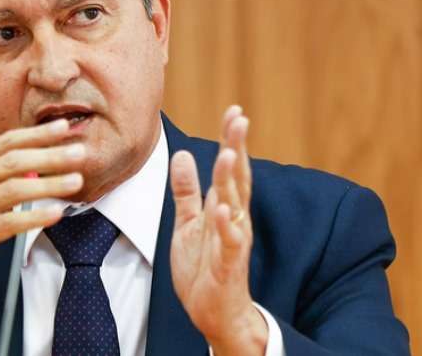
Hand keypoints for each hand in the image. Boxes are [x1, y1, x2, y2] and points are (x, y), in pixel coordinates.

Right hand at [0, 106, 84, 318]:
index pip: (5, 143)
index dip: (36, 134)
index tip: (64, 126)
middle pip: (12, 162)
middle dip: (49, 155)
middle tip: (80, 152)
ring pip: (13, 190)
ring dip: (49, 185)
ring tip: (76, 181)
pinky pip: (9, 223)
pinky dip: (34, 217)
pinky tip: (56, 213)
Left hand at [169, 106, 267, 354]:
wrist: (214, 312)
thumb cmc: (204, 267)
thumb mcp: (188, 222)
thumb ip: (186, 191)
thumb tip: (182, 154)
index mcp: (224, 207)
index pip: (230, 167)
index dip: (231, 139)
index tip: (234, 110)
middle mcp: (233, 219)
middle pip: (237, 177)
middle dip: (237, 147)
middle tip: (239, 117)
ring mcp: (232, 241)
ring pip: (234, 205)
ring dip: (231, 179)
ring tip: (228, 152)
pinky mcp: (227, 265)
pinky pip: (228, 243)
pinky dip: (225, 225)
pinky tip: (222, 207)